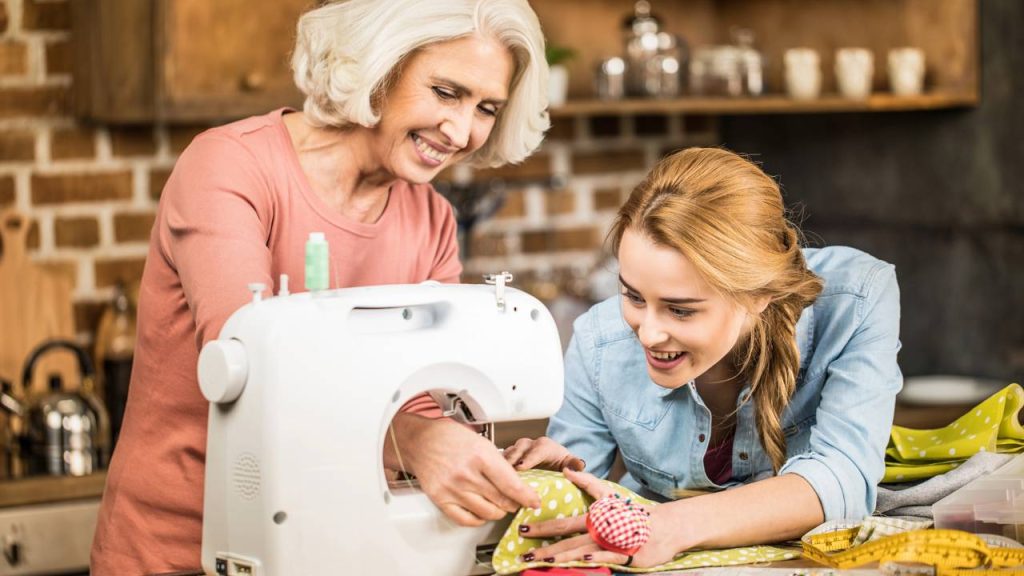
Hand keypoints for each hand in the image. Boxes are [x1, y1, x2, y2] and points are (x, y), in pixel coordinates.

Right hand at [389, 413, 540, 526]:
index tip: (534, 501)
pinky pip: (466, 519)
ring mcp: (453, 488)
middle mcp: (466, 474)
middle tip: (518, 502)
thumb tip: (516, 482)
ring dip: (498, 512)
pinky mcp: (441, 499)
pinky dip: (478, 520)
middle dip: (514, 503)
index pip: (511, 484)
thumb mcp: (480, 442)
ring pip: (487, 513)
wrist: (420, 440)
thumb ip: (498, 463)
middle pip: (501, 500)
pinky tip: (482, 513)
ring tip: (501, 506)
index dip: (527, 496)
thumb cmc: (449, 437)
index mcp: (480, 455)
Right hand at [502, 436, 585, 471]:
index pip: (536, 450)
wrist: (551, 461)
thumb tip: (579, 465)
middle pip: (518, 450)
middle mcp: (528, 445)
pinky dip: (494, 469)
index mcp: (543, 445)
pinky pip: (498, 461)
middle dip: (511, 461)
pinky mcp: (506, 457)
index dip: (528, 458)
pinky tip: (491, 479)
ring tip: (495, 477)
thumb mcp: (569, 462)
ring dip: (500, 465)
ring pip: (506, 454)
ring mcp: (515, 450)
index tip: (522, 467)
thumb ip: (575, 464)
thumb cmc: (558, 462)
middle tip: (506, 473)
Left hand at [519, 468, 683, 567]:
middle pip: (568, 538)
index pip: (563, 523)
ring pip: (583, 550)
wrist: (665, 527)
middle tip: (525, 552)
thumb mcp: (610, 496)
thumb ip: (589, 484)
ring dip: (563, 555)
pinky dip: (597, 558)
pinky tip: (583, 560)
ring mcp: (612, 543)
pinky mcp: (626, 555)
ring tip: (545, 559)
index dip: (542, 526)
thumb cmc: (635, 514)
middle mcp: (600, 530)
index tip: (522, 529)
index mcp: (594, 518)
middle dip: (545, 545)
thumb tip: (569, 471)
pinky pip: (609, 557)